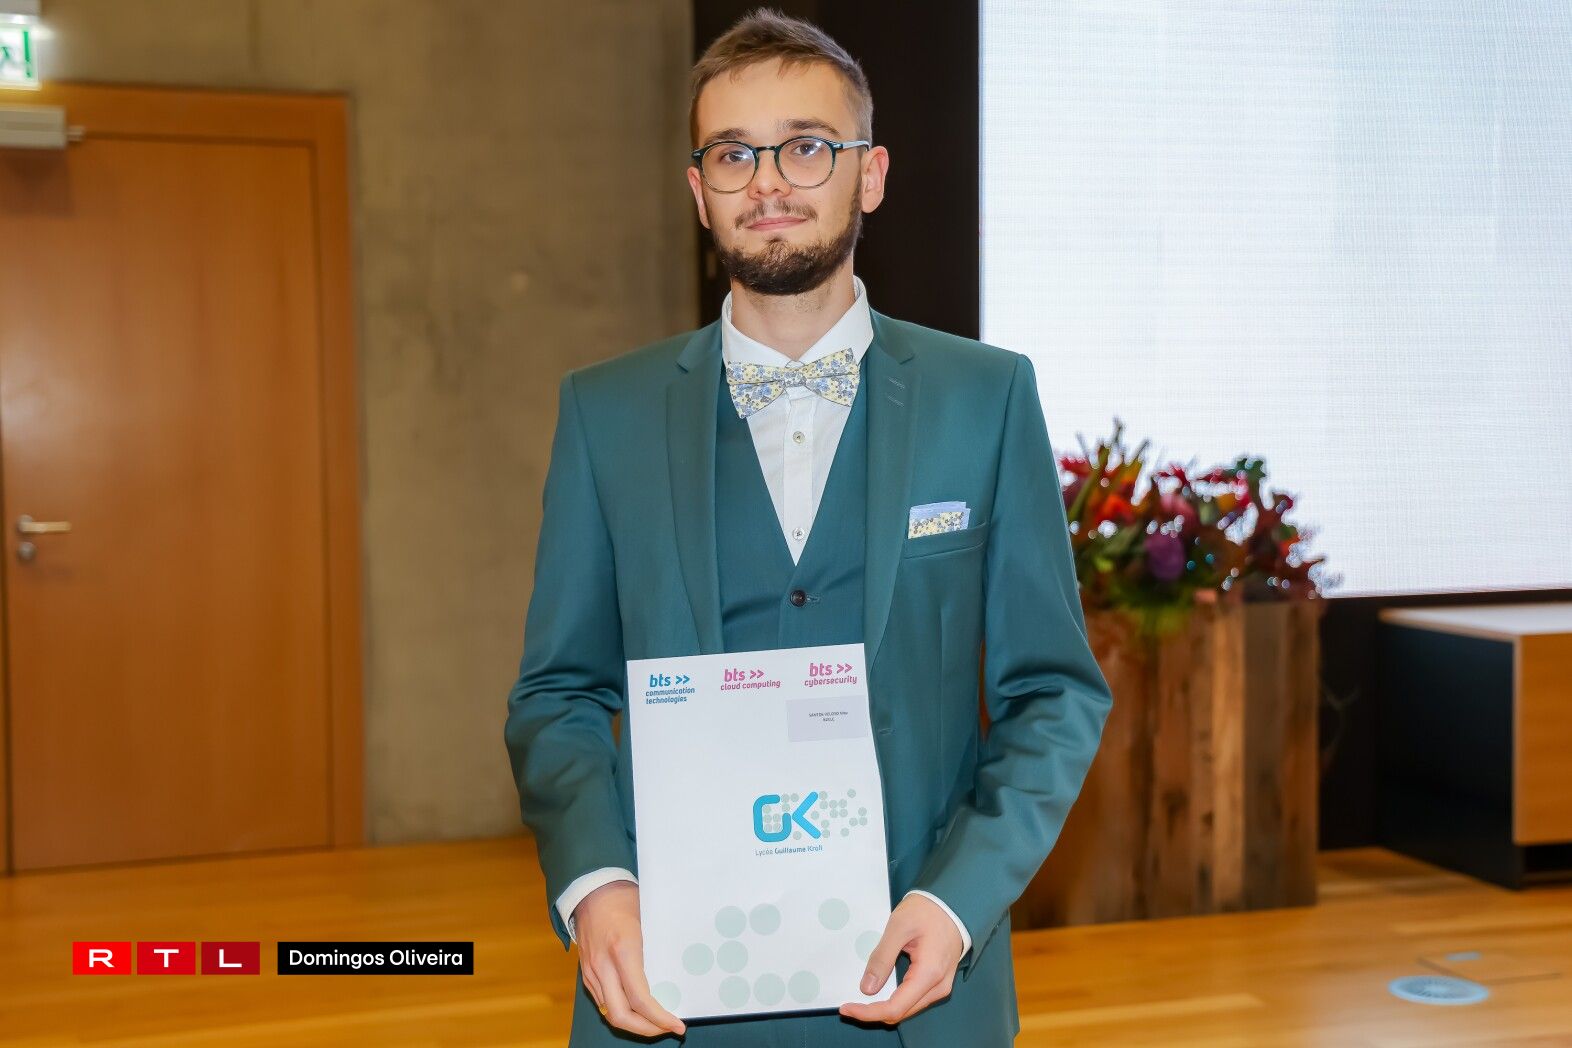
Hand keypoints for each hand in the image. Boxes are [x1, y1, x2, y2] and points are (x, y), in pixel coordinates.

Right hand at [573, 880, 685, 1037]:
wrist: (590, 888)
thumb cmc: (623, 899)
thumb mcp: (648, 920)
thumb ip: (656, 950)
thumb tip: (678, 975)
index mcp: (623, 950)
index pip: (640, 999)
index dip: (660, 1018)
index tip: (677, 1026)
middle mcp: (603, 965)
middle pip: (621, 1015)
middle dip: (646, 1029)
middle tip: (666, 1028)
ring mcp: (592, 971)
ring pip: (609, 1012)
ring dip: (633, 1023)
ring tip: (655, 1022)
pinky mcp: (586, 972)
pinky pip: (602, 1001)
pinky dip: (621, 1010)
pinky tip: (637, 1008)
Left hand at [838, 893, 964, 1024]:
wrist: (952, 903)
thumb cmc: (928, 910)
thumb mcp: (898, 927)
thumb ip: (882, 958)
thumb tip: (867, 988)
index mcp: (929, 973)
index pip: (895, 1008)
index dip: (868, 1013)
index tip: (847, 1008)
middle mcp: (938, 987)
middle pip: (901, 1013)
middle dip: (873, 1012)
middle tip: (849, 1003)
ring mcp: (940, 986)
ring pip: (907, 1009)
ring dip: (883, 1007)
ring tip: (861, 997)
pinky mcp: (938, 982)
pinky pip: (913, 999)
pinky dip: (895, 999)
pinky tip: (881, 989)